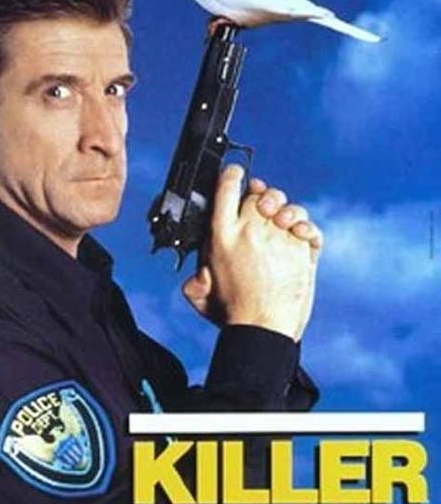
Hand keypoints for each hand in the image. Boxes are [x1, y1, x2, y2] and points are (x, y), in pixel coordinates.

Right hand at [182, 166, 322, 340]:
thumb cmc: (233, 314)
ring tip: (282, 223)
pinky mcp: (300, 246)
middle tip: (264, 209)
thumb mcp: (202, 293)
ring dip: (285, 210)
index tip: (236, 175)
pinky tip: (299, 235)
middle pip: (257, 194)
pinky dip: (305, 227)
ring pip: (285, 205)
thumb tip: (198, 271)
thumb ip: (196, 277)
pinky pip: (306, 225)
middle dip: (262, 196)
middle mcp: (249, 230)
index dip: (232, 176)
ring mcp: (277, 236)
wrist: (263, 328)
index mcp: (221, 236)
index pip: (225, 188)